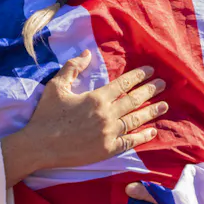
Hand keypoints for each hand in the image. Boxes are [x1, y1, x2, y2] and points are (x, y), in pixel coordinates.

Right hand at [2, 50, 167, 184]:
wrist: (39, 146)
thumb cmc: (46, 115)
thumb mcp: (56, 86)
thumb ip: (72, 68)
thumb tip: (87, 53)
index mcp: (96, 98)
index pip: (123, 84)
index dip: (138, 76)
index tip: (151, 71)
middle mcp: (107, 114)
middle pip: (134, 100)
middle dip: (150, 90)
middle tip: (163, 84)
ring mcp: (109, 133)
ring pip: (136, 119)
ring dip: (152, 111)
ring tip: (164, 105)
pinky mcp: (108, 150)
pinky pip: (131, 142)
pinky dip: (143, 136)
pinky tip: (153, 131)